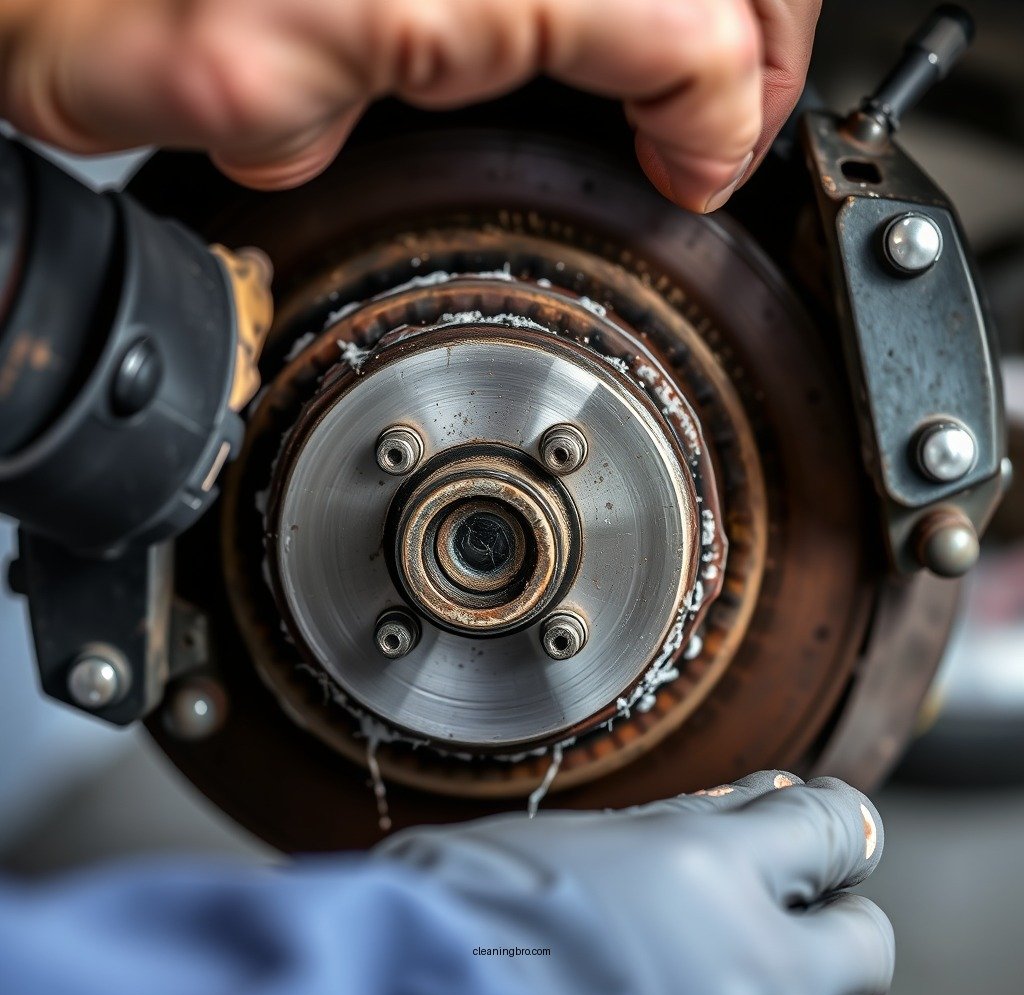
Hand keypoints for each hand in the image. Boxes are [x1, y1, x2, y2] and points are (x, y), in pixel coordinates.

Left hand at [0, 0, 819, 210]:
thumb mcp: (249, 89)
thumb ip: (472, 102)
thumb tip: (498, 99)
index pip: (695, 30)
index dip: (725, 118)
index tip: (699, 171)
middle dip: (757, 44)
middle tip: (721, 117)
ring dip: (717, 0)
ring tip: (691, 61)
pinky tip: (608, 25)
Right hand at [376, 771, 892, 994]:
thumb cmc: (472, 914)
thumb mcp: (587, 842)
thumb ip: (689, 823)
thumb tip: (763, 797)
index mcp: (706, 872)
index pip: (831, 826)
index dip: (832, 819)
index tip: (822, 822)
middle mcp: (750, 969)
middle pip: (867, 938)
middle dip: (835, 914)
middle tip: (784, 903)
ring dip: (817, 988)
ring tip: (749, 970)